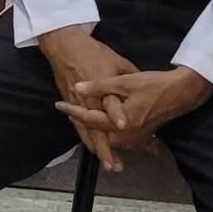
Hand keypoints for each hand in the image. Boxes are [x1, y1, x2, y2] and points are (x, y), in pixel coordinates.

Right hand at [37, 27, 140, 169]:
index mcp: (103, 86)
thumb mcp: (118, 62)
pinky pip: (80, 127)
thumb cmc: (94, 52)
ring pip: (87, 132)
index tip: (122, 125)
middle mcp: (90, 100)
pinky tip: (95, 149)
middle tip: (116, 165)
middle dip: (106, 148)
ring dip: (98, 149)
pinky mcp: (71, 105)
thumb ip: (131, 78)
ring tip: (108, 164)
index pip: (110, 103)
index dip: (116, 114)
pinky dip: (88, 140)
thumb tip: (147, 92)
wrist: (66, 46)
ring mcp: (79, 104)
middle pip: (96, 128)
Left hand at [60, 67, 212, 153]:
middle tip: (68, 112)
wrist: (181, 93)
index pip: (90, 119)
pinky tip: (105, 130)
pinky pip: (121, 139)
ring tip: (81, 120)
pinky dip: (109, 134)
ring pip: (109, 138)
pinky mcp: (143, 136)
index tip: (59, 105)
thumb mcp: (125, 81)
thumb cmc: (153, 84)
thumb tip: (77, 88)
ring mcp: (136, 138)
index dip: (73, 111)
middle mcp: (127, 135)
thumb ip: (100, 86)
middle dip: (82, 124)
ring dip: (95, 131)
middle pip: (98, 133)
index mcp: (120, 123)